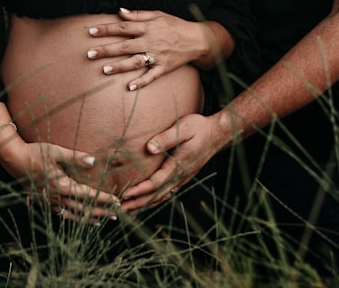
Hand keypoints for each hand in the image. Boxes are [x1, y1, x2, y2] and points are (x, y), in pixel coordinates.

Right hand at [0, 139, 120, 221]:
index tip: (117, 202)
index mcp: (62, 186)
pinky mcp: (43, 202)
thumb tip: (93, 161)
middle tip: (116, 215)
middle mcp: (56, 197)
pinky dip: (72, 217)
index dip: (104, 199)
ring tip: (101, 222)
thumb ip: (75, 157)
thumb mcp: (56, 152)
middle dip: (100, 212)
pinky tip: (77, 218)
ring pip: (72, 214)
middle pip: (83, 209)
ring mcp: (49, 202)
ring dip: (88, 218)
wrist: (13, 160)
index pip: (88, 195)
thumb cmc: (35, 153)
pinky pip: (61, 214)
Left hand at [86, 8, 210, 89]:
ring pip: (135, 61)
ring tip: (104, 69)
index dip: (106, 29)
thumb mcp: (158, 14)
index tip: (91, 31)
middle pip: (125, 45)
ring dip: (120, 66)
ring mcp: (157, 56)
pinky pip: (152, 76)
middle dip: (106, 50)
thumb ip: (138, 14)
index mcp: (148, 27)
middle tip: (89, 53)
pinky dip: (142, 82)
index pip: (123, 27)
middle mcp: (150, 41)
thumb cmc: (175, 25)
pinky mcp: (164, 68)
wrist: (198, 39)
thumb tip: (120, 11)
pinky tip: (130, 87)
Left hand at [117, 112, 231, 210]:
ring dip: (145, 204)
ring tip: (129, 211)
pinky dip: (154, 200)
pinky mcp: (183, 177)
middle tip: (119, 210)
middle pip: (156, 195)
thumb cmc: (199, 128)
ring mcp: (182, 178)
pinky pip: (167, 193)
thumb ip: (166, 138)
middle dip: (137, 203)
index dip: (139, 190)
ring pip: (161, 196)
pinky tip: (147, 203)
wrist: (218, 134)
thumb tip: (149, 148)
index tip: (124, 194)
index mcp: (178, 166)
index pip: (155, 183)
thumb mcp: (183, 129)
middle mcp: (180, 176)